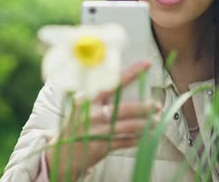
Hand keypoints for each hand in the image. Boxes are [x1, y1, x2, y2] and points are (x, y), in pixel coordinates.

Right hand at [45, 60, 160, 180]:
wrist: (60, 154)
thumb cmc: (75, 126)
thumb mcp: (81, 108)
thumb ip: (98, 98)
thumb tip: (122, 84)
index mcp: (88, 99)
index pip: (112, 83)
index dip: (131, 73)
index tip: (146, 64)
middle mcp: (92, 114)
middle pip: (124, 108)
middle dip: (144, 107)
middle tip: (157, 105)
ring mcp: (96, 131)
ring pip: (127, 126)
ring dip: (145, 124)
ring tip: (157, 122)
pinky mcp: (100, 147)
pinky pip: (124, 142)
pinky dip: (137, 139)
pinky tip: (147, 137)